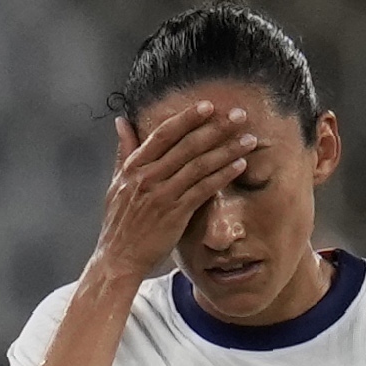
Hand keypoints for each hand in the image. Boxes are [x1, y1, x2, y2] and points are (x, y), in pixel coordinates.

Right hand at [89, 103, 258, 283]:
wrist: (118, 259)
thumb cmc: (120, 224)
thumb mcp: (116, 183)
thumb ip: (124, 152)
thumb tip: (121, 122)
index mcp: (134, 166)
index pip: (163, 134)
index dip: (186, 118)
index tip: (207, 106)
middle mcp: (148, 176)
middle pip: (186, 145)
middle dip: (215, 128)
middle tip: (238, 115)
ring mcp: (162, 194)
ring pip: (199, 165)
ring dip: (227, 150)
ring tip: (248, 139)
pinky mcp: (175, 214)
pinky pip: (203, 189)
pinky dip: (222, 176)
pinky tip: (239, 166)